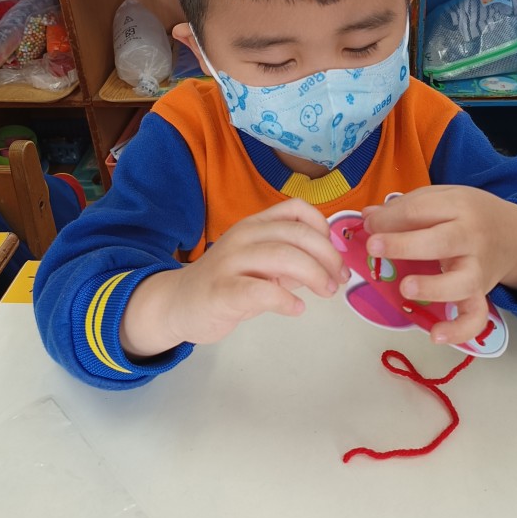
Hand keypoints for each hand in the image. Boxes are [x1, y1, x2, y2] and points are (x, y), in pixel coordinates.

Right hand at [120, 198, 349, 356]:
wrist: (177, 303)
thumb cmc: (225, 282)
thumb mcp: (260, 263)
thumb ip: (291, 260)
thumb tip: (330, 263)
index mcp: (254, 224)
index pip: (296, 209)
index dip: (323, 227)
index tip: (335, 252)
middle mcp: (243, 236)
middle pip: (297, 234)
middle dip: (327, 256)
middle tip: (339, 279)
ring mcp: (230, 262)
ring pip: (283, 257)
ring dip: (314, 275)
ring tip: (326, 292)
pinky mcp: (222, 291)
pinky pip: (262, 291)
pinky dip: (287, 300)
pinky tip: (296, 308)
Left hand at [362, 186, 516, 345]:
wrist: (516, 235)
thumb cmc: (469, 215)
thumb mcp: (444, 198)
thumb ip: (407, 207)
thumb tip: (369, 218)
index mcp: (459, 207)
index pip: (422, 209)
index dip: (390, 219)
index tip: (369, 226)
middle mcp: (471, 238)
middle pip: (441, 242)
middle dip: (404, 245)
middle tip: (374, 247)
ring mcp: (478, 269)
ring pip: (461, 282)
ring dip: (433, 288)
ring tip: (406, 288)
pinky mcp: (481, 295)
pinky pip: (475, 316)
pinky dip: (459, 330)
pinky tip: (435, 335)